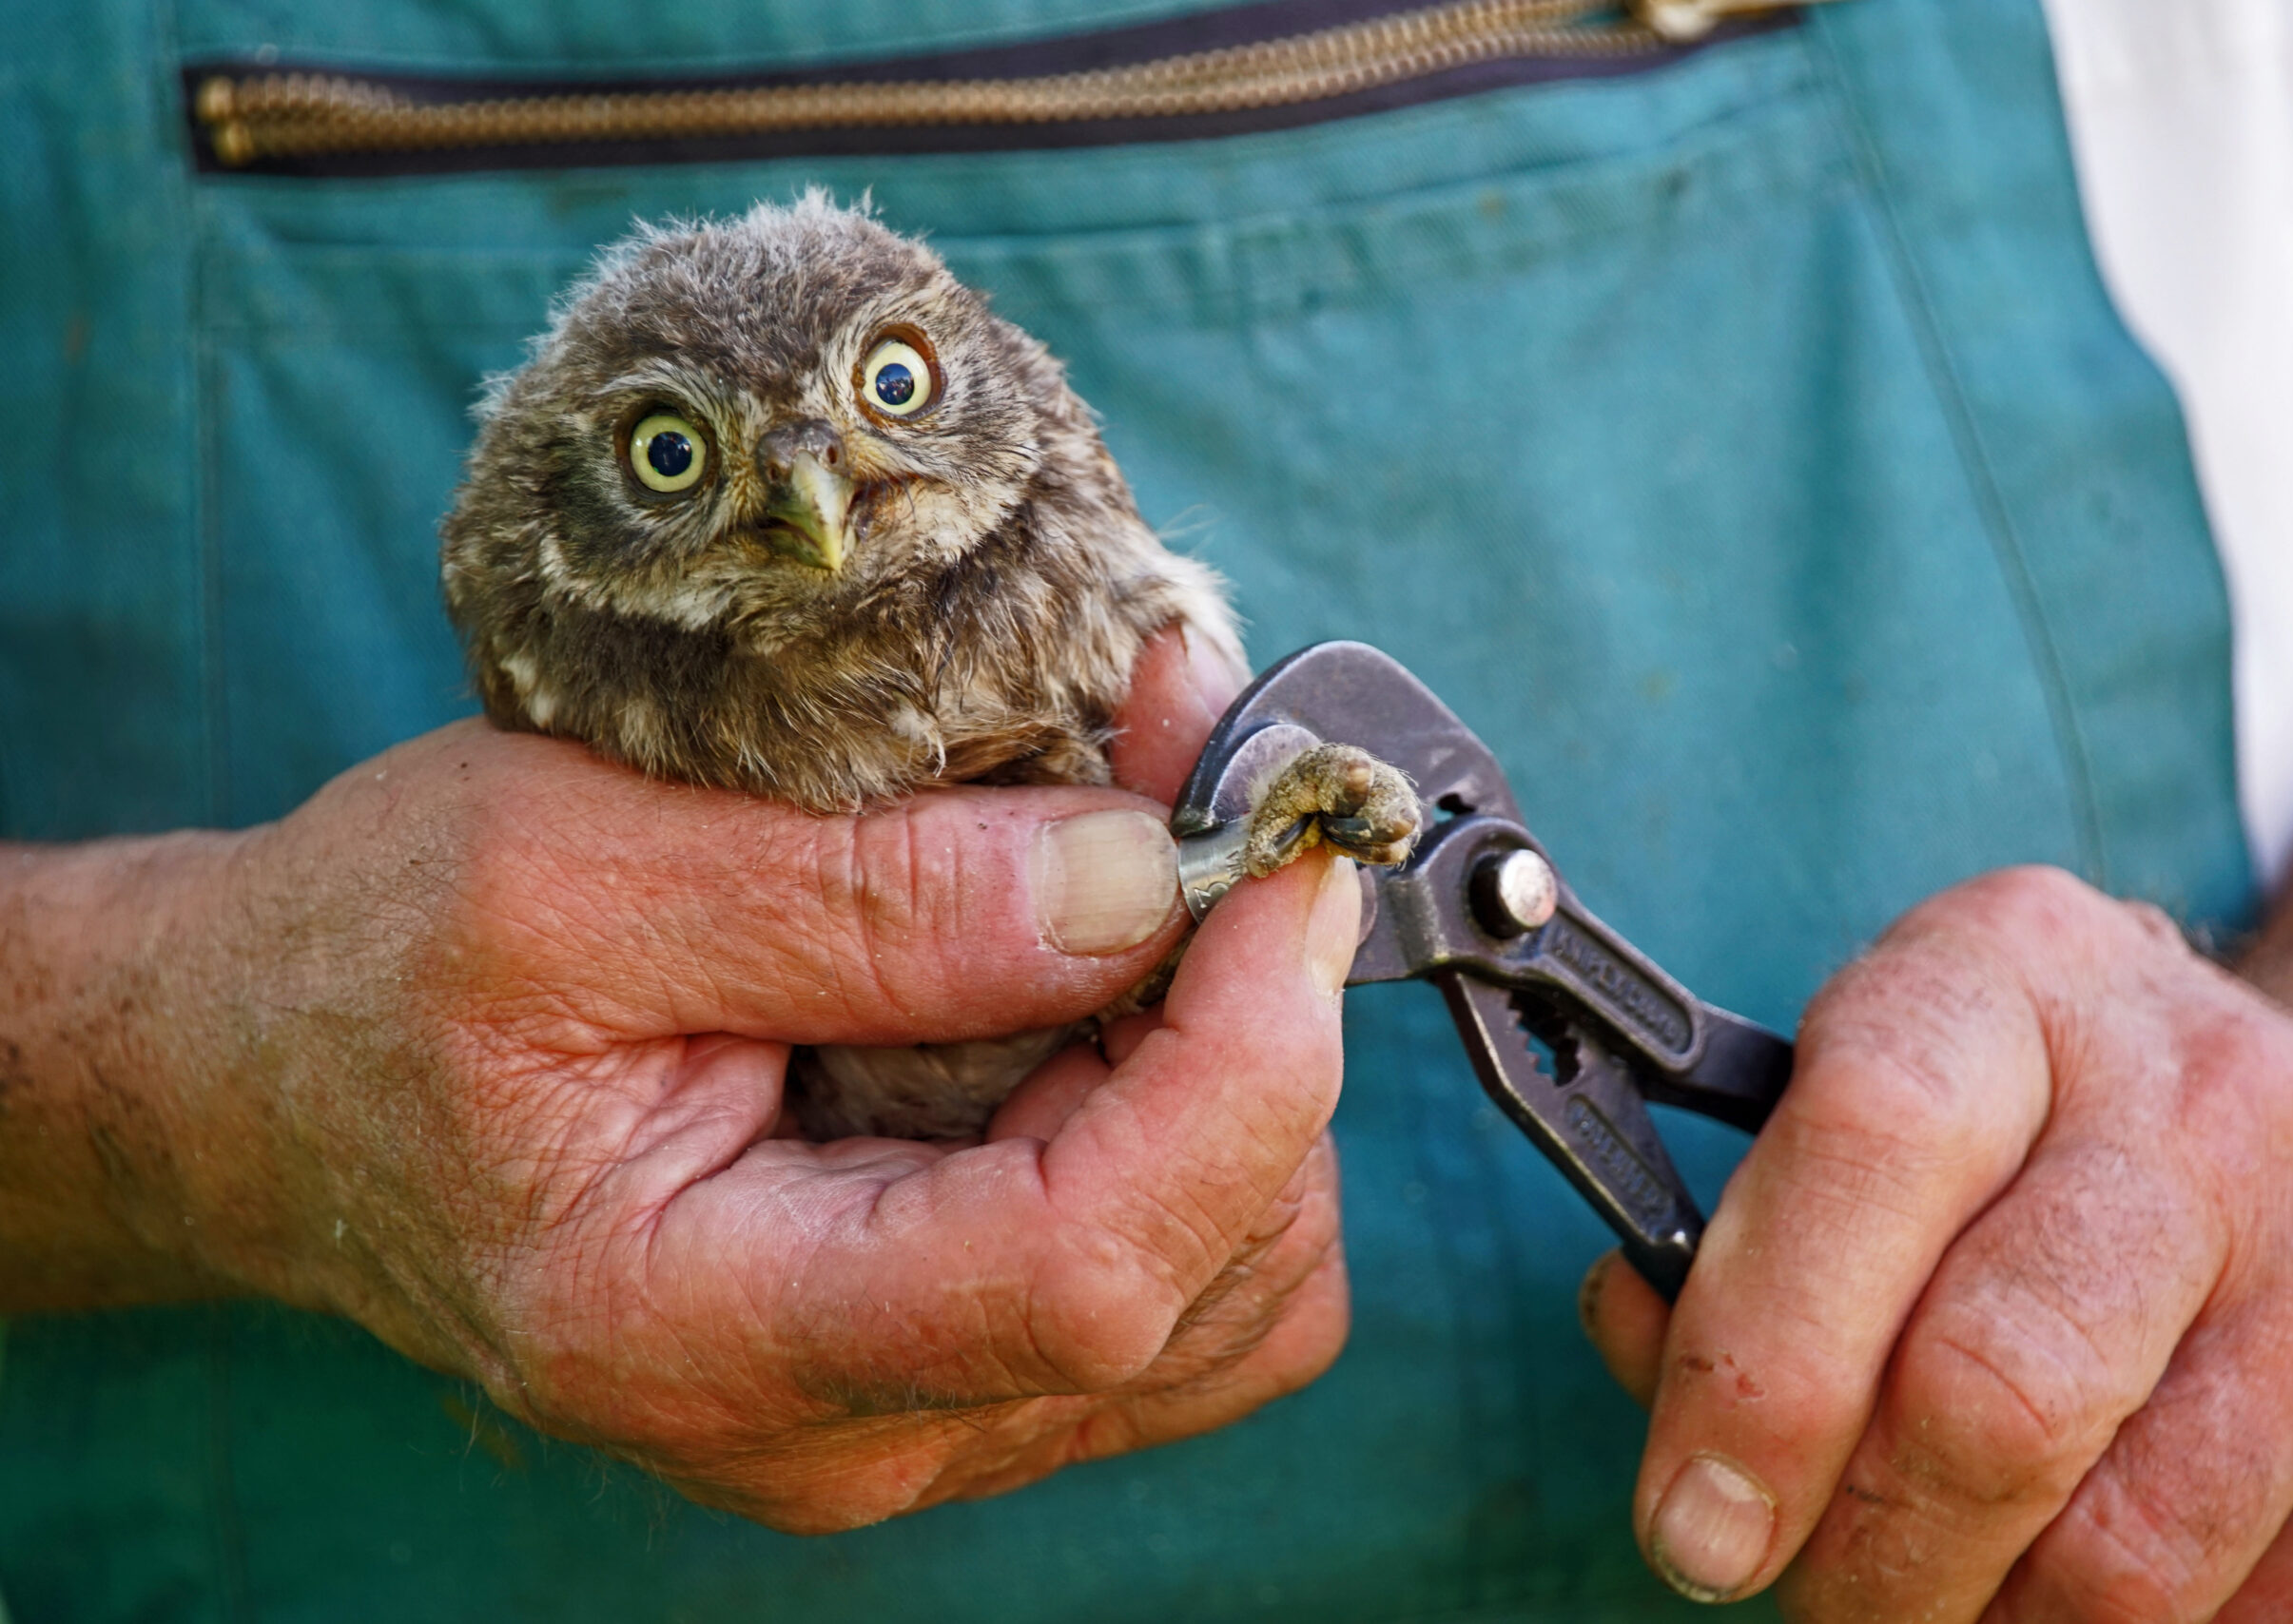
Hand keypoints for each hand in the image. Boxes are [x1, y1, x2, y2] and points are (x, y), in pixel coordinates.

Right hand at [1, 628, 1364, 1532]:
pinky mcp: (959, 1348)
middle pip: (1205, 1271)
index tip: (1275, 857)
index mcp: (714, 1332)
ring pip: (1236, 1281)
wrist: (291, 1084)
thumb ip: (853, 898)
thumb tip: (1130, 882)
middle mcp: (850, 1426)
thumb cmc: (380, 975)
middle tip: (1188, 783)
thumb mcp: (564, 873)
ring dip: (1244, 1060)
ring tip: (1137, 867)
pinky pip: (1191, 1267)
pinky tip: (1111, 978)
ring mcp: (921, 1406)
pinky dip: (1207, 1108)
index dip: (1240, 1063)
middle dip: (1254, 1015)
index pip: (1086, 1272)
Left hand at [1582, 866, 2292, 1619]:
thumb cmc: (2034, 1136)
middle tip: (1807, 1594)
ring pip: (2119, 1555)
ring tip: (1940, 1594)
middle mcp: (2202, 1092)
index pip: (1866, 1143)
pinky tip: (2075, 1578)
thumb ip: (1744, 1227)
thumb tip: (1643, 1347)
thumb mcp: (1881, 1099)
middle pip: (1991, 1391)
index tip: (1691, 1519)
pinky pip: (2255, 1621)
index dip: (1755, 1364)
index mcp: (2008, 972)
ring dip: (1985, 1623)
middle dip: (1863, 1554)